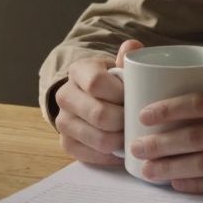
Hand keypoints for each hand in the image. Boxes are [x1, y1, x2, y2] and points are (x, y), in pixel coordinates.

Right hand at [54, 40, 143, 165]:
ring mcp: (63, 121)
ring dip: (121, 140)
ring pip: (98, 139)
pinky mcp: (66, 143)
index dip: (121, 94)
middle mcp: (65, 95)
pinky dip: (111, 156)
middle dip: (125, 121)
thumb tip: (133, 47)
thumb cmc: (112, 82)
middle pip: (99, 114)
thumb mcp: (118, 66)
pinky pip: (91, 156)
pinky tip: (122, 149)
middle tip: (139, 121)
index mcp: (78, 71)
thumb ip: (127, 57)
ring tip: (134, 135)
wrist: (90, 98)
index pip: (97, 83)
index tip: (135, 97)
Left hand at [128, 90, 202, 196]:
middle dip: (160, 143)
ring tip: (148, 170)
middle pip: (195, 135)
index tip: (144, 115)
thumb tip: (186, 111)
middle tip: (134, 147)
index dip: (168, 109)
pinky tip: (178, 184)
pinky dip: (197, 185)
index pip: (200, 102)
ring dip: (171, 168)